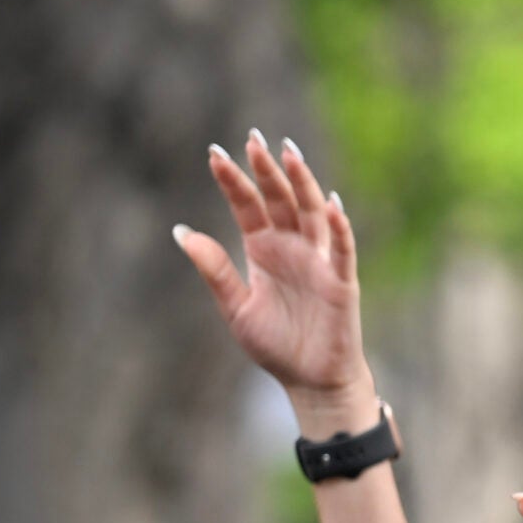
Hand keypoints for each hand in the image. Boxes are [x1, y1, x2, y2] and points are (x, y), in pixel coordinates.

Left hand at [174, 131, 379, 437]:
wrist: (311, 383)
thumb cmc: (277, 347)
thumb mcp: (235, 308)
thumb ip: (214, 270)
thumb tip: (181, 232)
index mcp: (264, 251)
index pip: (247, 206)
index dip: (233, 181)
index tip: (215, 154)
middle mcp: (292, 248)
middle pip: (279, 199)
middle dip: (267, 169)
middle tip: (252, 139)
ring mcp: (319, 262)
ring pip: (311, 213)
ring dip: (301, 184)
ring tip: (288, 153)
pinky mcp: (341, 283)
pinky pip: (341, 250)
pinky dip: (338, 227)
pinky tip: (330, 204)